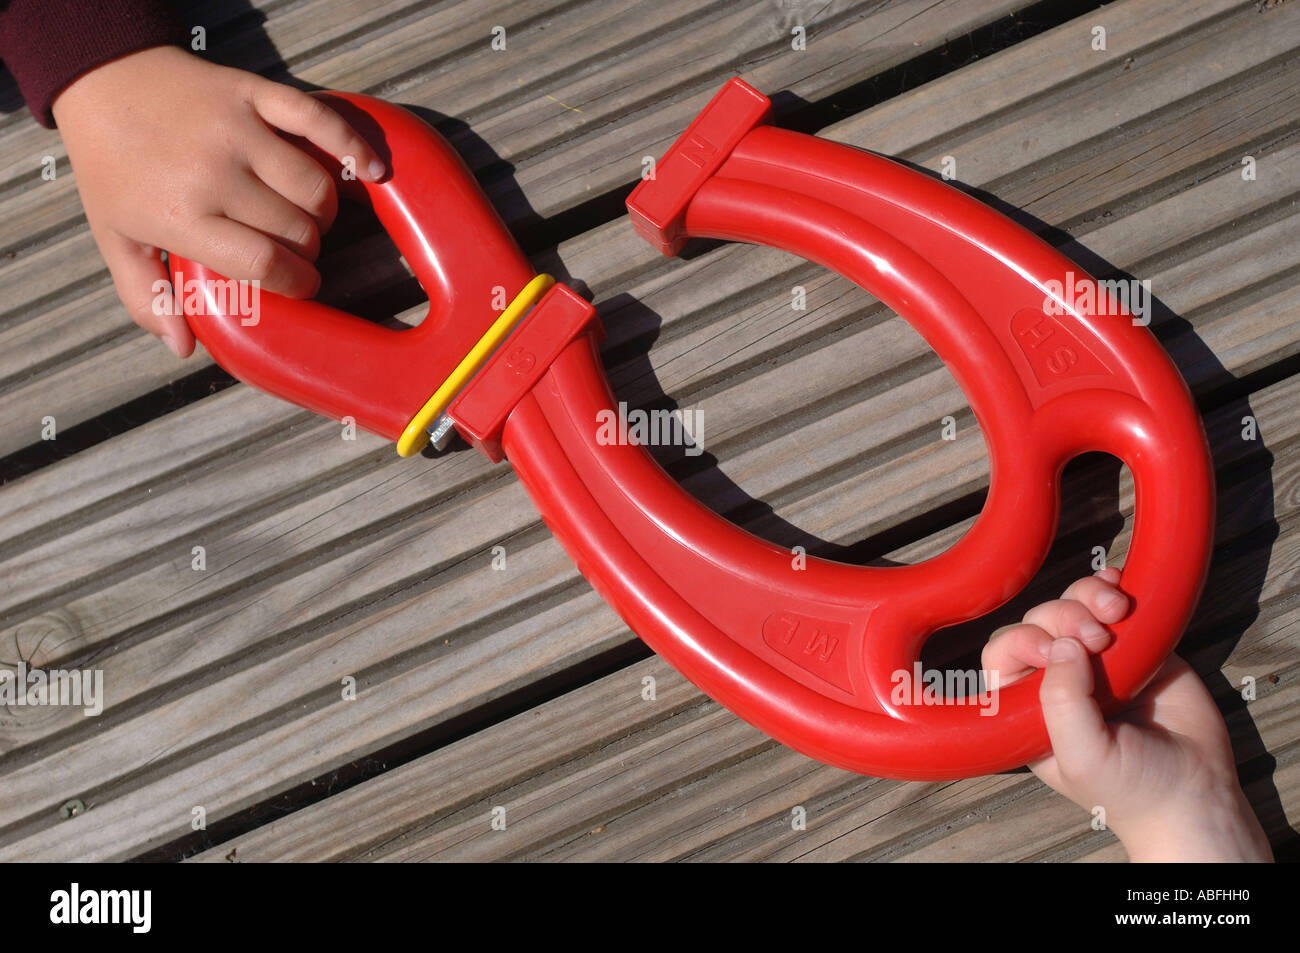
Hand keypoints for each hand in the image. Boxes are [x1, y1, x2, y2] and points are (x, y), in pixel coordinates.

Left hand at [51, 45, 384, 356]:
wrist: (102, 77)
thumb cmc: (113, 167)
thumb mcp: (114, 238)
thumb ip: (145, 296)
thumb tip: (183, 348)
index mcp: (182, 215)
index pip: (265, 264)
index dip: (296, 282)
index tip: (300, 285)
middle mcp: (215, 173)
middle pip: (297, 229)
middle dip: (307, 249)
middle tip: (295, 249)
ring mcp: (238, 130)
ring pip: (316, 188)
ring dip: (323, 212)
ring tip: (309, 217)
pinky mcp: (256, 93)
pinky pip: (320, 123)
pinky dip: (354, 149)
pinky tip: (374, 172)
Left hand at [982, 568, 1271, 861]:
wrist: (1197, 793)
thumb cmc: (1131, 789)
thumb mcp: (1083, 755)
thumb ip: (1064, 702)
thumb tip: (1061, 644)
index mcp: (1028, 706)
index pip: (1003, 655)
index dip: (1021, 641)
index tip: (1052, 650)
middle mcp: (1057, 678)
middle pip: (1040, 622)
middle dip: (1063, 616)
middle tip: (1098, 635)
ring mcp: (1096, 660)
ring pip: (1074, 606)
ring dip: (1089, 596)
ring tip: (1116, 610)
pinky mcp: (1135, 646)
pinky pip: (1114, 605)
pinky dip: (1113, 587)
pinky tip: (1121, 584)